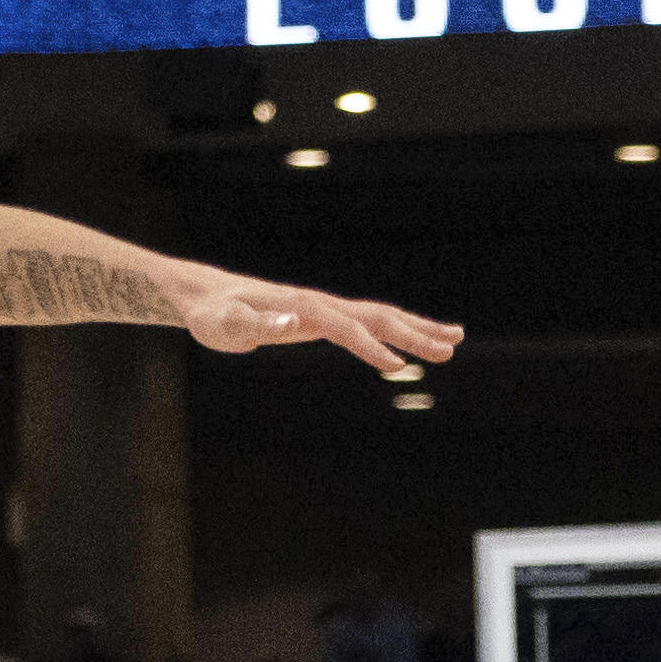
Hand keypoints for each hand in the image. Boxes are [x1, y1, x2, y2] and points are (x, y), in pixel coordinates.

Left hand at [179, 269, 466, 373]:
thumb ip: (258, 324)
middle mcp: (320, 304)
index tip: (398, 366)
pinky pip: (367, 321)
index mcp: (303, 307)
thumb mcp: (226, 324)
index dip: (370, 346)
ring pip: (380, 315)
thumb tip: (293, 323)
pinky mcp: (322, 315)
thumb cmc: (213, 315)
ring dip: (417, 327)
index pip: (346, 328)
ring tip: (455, 338)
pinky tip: (413, 338)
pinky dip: (396, 327)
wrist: (205, 295)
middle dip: (413, 334)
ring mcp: (324, 308)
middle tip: (450, 350)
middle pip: (376, 317)